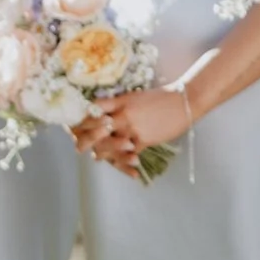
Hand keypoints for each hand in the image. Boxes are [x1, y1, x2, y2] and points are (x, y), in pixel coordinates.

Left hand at [76, 85, 191, 175]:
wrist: (184, 102)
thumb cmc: (162, 97)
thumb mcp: (136, 96)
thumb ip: (119, 103)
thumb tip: (103, 109)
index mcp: (121, 101)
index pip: (95, 109)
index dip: (83, 118)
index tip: (75, 124)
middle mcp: (124, 115)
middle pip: (97, 129)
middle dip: (85, 138)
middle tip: (77, 146)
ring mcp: (133, 128)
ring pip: (109, 145)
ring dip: (101, 152)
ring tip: (97, 157)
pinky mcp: (143, 140)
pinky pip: (128, 154)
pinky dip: (123, 160)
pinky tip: (119, 163)